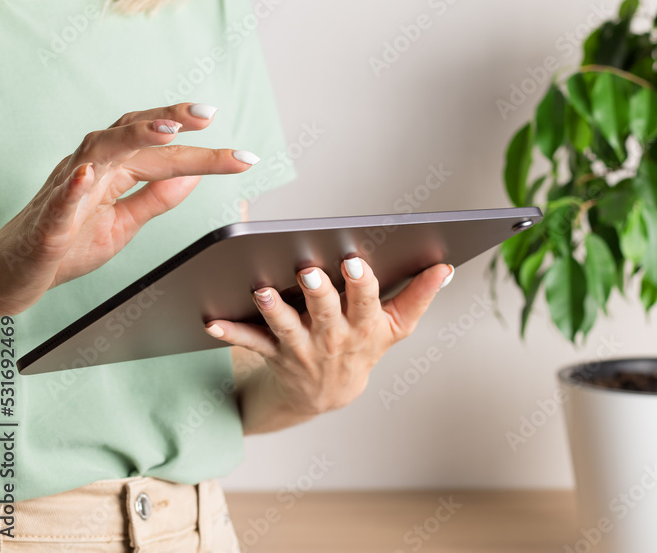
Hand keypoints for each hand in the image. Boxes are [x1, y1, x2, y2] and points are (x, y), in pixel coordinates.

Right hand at [0, 102, 257, 323]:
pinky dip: (72, 188)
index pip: (162, 151)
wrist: (12, 276)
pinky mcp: (45, 225)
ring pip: (97, 152)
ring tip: (167, 130)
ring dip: (131, 137)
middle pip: (131, 135)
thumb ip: (156, 197)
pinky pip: (58, 203)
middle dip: (170, 120)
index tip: (243, 154)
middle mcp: (89, 170)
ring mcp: (64, 193)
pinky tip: (87, 175)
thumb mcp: (124, 221)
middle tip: (207, 115)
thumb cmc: (65, 244)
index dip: (201, 148)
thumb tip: (195, 175)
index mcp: (112, 170)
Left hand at [206, 257, 454, 434]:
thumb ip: (419, 296)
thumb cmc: (363, 347)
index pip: (367, 301)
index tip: (355, 262)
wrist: (328, 393)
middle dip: (319, 291)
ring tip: (262, 290)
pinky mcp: (274, 353)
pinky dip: (231, 330)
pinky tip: (211, 320)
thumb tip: (445, 267)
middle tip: (310, 270)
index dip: (362, 283)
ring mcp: (303, 347)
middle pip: (327, 311)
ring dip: (274, 308)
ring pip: (287, 325)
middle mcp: (334, 337)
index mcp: (365, 325)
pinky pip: (251, 341)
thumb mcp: (396, 327)